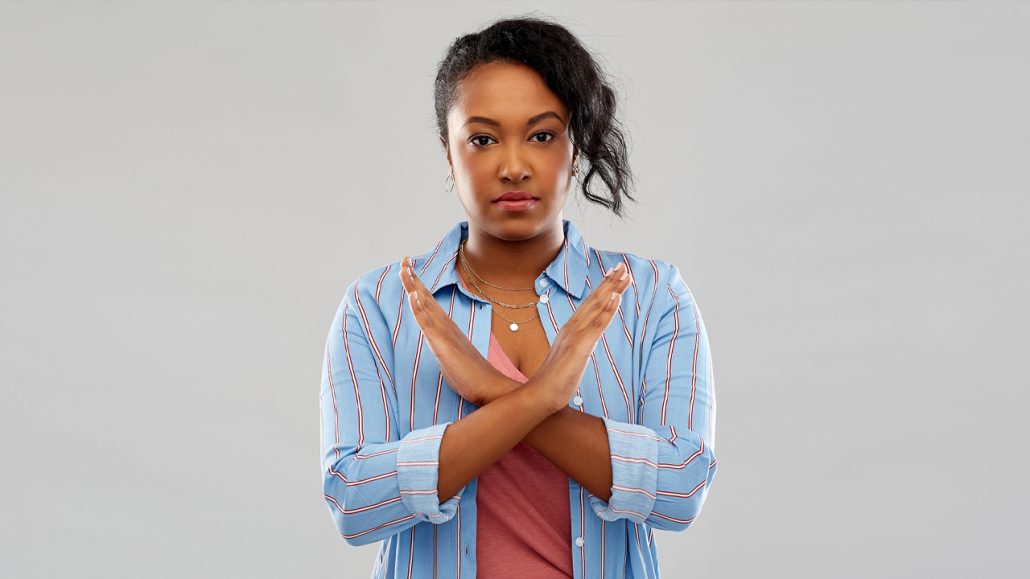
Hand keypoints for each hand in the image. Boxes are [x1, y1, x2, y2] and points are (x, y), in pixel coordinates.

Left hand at [398, 256, 518, 405]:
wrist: (492, 389)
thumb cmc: (474, 377)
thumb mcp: (453, 358)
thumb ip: (445, 348)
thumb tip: (441, 347)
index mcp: (447, 328)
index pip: (429, 303)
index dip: (417, 286)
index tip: (409, 270)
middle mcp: (446, 326)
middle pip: (425, 297)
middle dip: (413, 278)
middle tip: (405, 259)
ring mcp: (445, 334)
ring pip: (425, 305)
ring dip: (414, 286)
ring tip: (405, 269)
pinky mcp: (443, 346)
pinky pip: (428, 325)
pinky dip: (419, 309)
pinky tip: (413, 296)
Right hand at [525, 262, 632, 412]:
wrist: (539, 395)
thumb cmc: (553, 381)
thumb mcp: (568, 358)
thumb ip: (576, 347)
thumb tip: (583, 344)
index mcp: (570, 330)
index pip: (589, 305)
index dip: (602, 289)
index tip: (614, 275)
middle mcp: (572, 328)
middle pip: (594, 300)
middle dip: (610, 282)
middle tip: (623, 266)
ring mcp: (575, 336)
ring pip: (597, 307)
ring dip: (612, 289)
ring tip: (625, 275)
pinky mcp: (579, 347)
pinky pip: (597, 325)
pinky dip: (607, 310)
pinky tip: (616, 297)